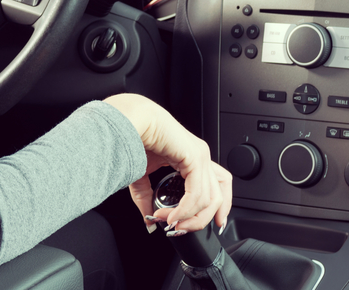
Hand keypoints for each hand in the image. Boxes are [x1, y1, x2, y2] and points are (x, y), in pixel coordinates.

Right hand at [104, 94, 232, 234]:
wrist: (129, 120)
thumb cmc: (134, 138)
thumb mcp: (141, 176)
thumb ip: (146, 199)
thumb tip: (149, 221)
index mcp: (192, 158)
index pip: (217, 187)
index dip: (216, 209)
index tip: (202, 225)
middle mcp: (200, 156)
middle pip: (219, 196)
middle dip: (202, 220)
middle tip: (182, 229)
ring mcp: (200, 156)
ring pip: (211, 199)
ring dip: (190, 217)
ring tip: (171, 222)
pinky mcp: (195, 157)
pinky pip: (197, 193)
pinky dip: (185, 209)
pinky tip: (171, 214)